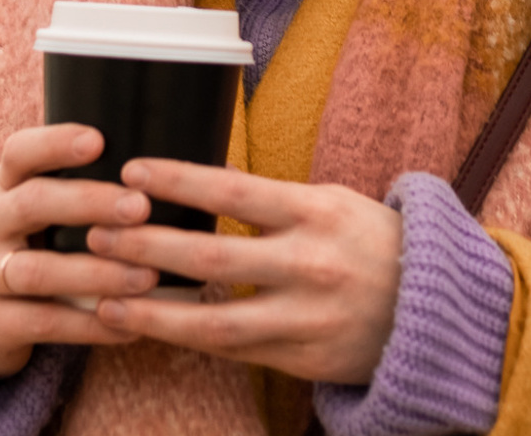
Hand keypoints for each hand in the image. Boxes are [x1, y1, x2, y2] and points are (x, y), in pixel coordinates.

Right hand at [0, 125, 157, 382]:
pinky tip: (129, 323)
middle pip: (33, 203)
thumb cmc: (36, 244)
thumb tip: (160, 166)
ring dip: (98, 273)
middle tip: (140, 207)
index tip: (98, 141)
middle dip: (89, 203)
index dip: (55, 143)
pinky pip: (45, 323)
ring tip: (148, 276)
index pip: (20, 151)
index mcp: (4, 184)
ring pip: (40, 271)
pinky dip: (90, 325)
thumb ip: (81, 184)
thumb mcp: (42, 208)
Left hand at [85, 158, 402, 385]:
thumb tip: (199, 187)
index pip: (235, 189)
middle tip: (95, 231)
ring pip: (214, 321)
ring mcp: (305, 318)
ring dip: (153, 310)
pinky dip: (187, 340)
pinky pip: (232, 352)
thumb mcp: (332, 203)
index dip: (180, 179)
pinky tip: (151, 329)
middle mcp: (309, 264)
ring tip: (104, 299)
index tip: (133, 170)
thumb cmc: (371, 242)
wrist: (434, 309)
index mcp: (317, 211)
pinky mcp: (302, 360)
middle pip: (212, 255)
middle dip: (148, 244)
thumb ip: (274, 203)